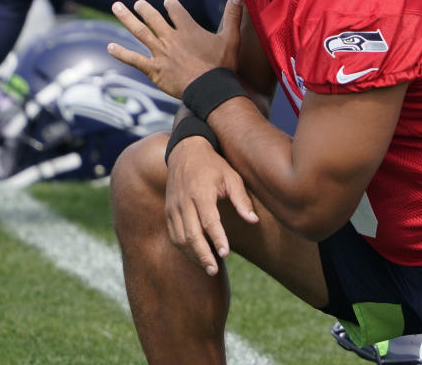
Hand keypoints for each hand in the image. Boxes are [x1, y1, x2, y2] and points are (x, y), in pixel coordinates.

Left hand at [108, 0, 243, 97]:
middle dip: (145, 9)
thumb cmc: (222, 65)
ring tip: (117, 7)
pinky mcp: (153, 69)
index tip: (168, 3)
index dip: (171, 5)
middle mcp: (171, 38)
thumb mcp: (231, 38)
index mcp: (188, 29)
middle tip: (138, 3)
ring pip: (140, 32)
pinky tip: (109, 46)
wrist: (210, 88)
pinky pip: (133, 59)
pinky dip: (121, 53)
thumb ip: (232, 15)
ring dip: (127, 19)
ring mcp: (160, 53)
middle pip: (154, 18)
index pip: (176, 11)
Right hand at [165, 137, 258, 275]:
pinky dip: (184, 248)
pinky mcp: (168, 211)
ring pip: (180, 238)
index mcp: (201, 192)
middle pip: (191, 234)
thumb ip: (242, 199)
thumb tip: (253, 221)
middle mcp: (184, 201)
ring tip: (208, 267)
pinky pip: (174, 235)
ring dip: (193, 255)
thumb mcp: (232, 177)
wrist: (185, 152)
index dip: (217, 239)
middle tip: (214, 270)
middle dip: (203, 255)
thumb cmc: (213, 165)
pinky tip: (197, 256)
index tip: (225, 253)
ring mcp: (173, 207)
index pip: (209, 221)